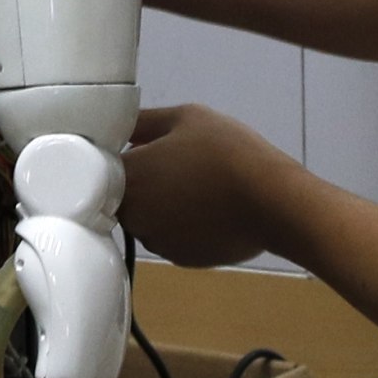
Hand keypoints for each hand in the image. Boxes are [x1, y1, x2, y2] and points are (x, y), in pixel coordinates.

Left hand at [117, 104, 290, 271]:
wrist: (271, 202)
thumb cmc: (227, 152)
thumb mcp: (187, 117)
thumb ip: (145, 121)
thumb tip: (124, 131)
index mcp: (129, 179)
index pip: (106, 170)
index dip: (124, 160)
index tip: (145, 153)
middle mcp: (134, 217)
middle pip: (125, 199)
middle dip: (143, 185)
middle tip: (176, 167)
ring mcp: (157, 242)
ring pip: (148, 221)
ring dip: (162, 208)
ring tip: (197, 188)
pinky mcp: (181, 260)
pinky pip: (171, 239)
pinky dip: (183, 227)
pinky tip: (208, 211)